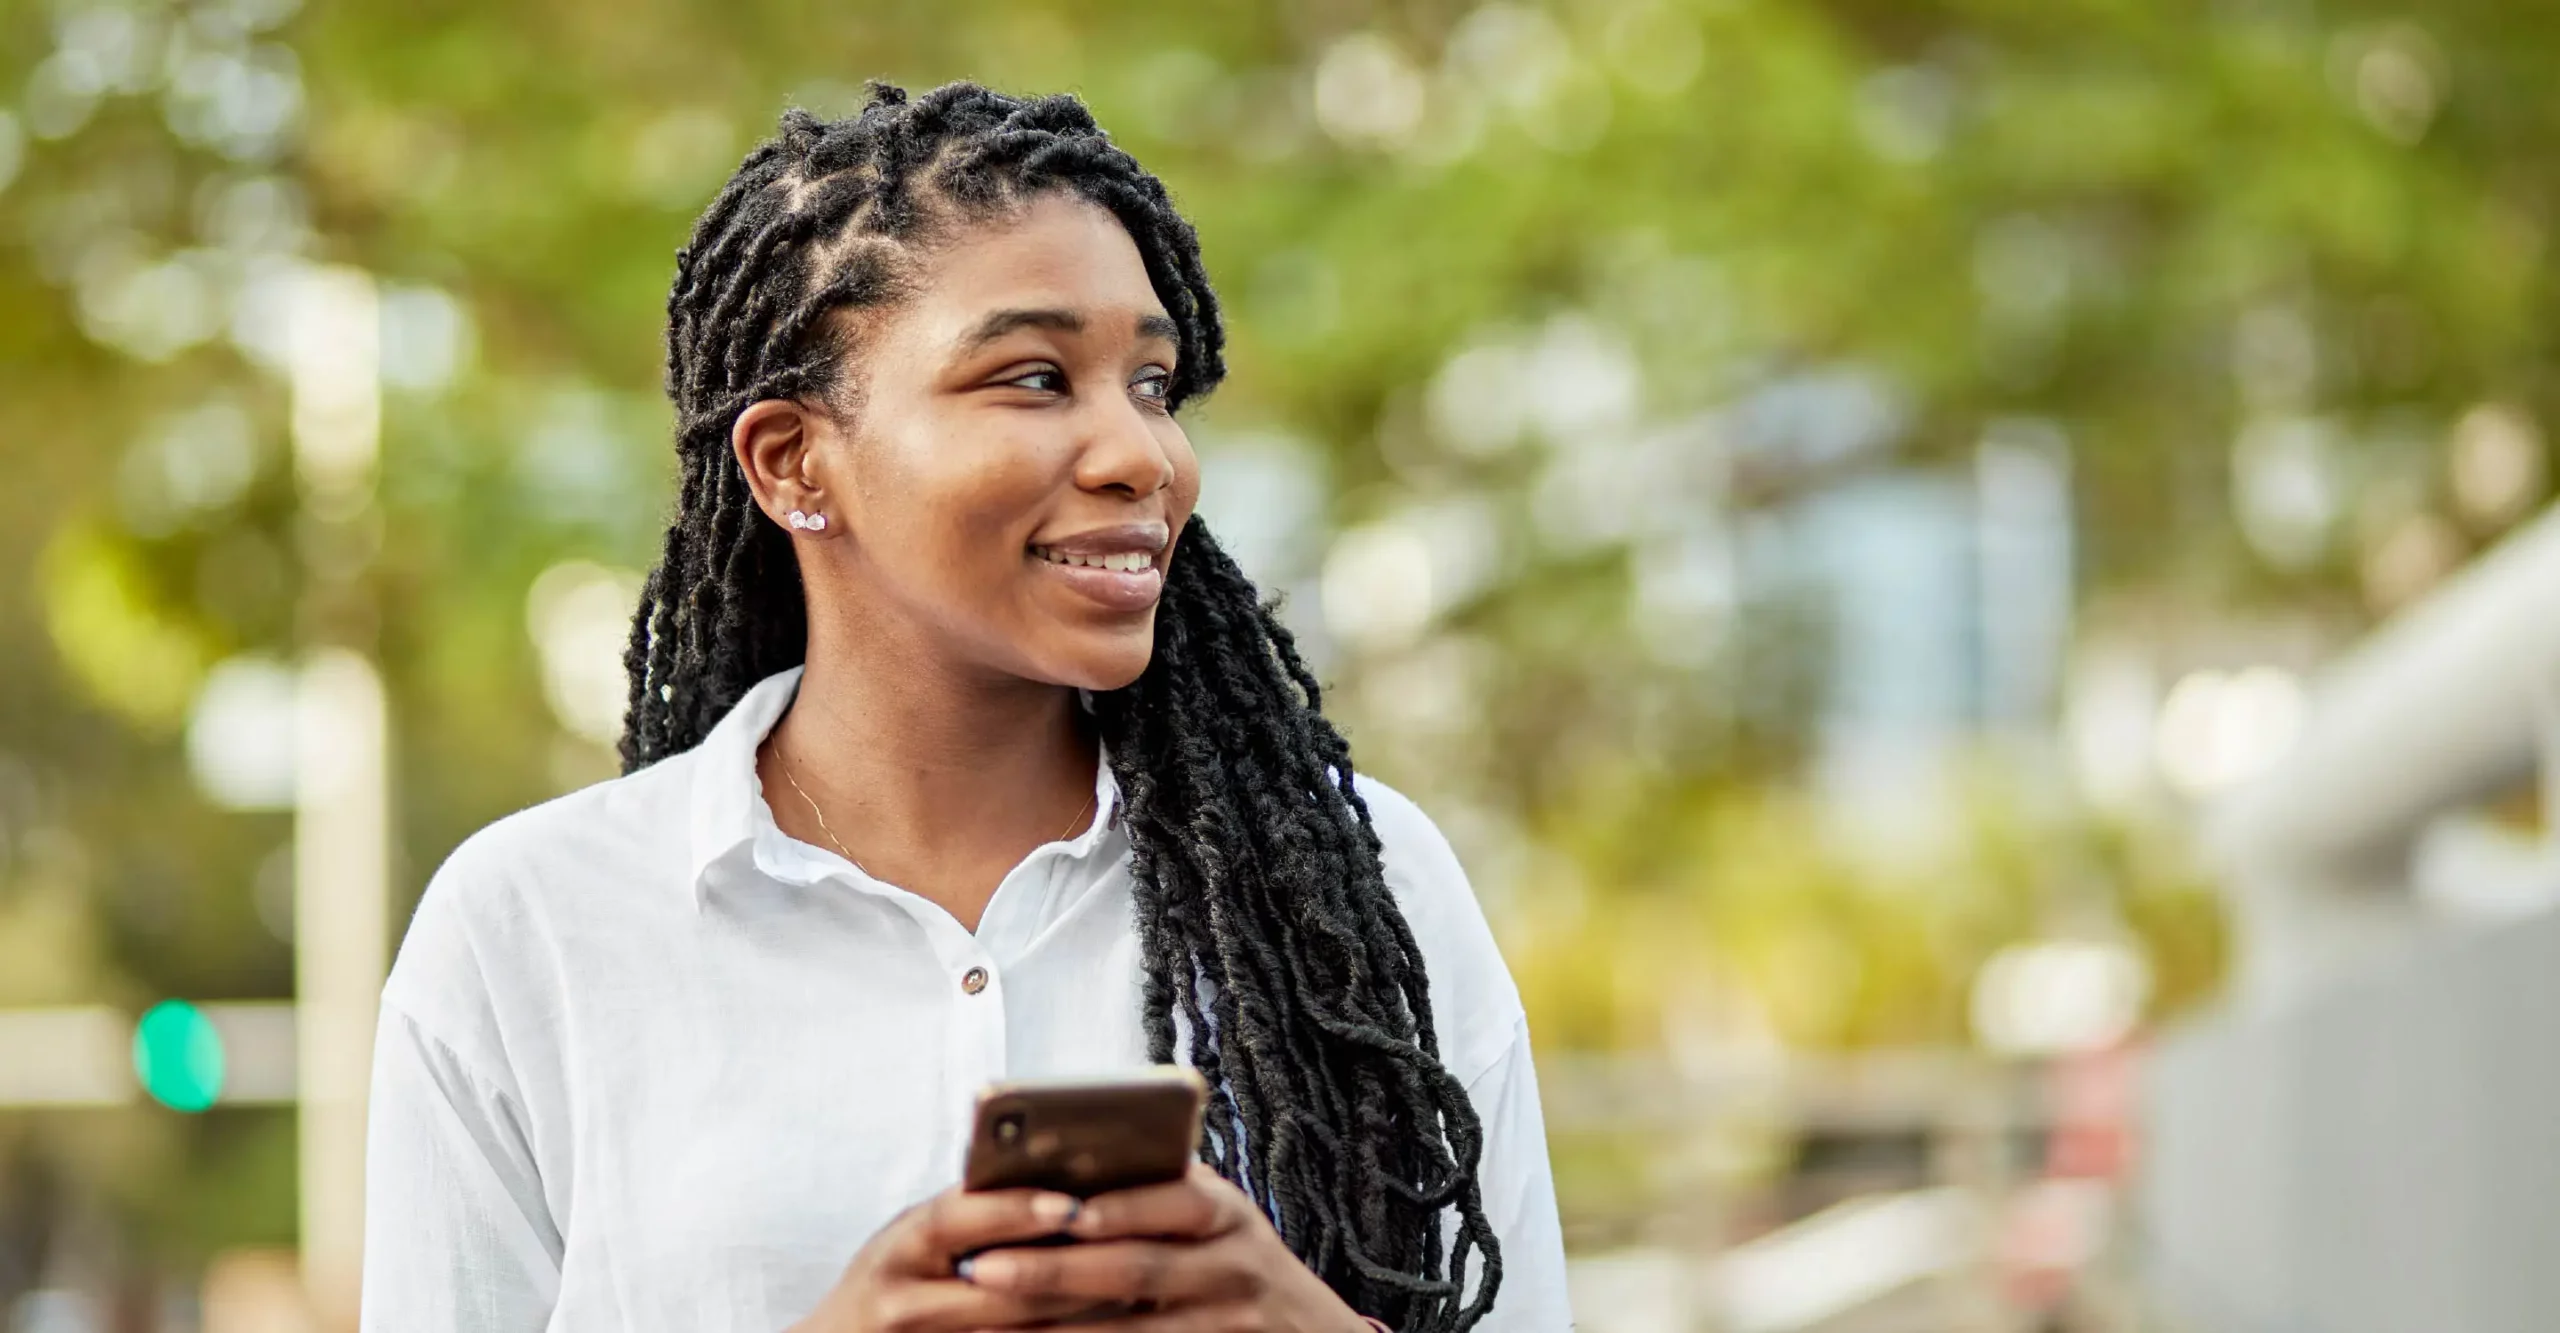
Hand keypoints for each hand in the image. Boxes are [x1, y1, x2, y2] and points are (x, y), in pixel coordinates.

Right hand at [788, 1185, 1109, 1331]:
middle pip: (999, 1285)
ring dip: (1077, 1309)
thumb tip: (1057, 1167)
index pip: (958, 1219)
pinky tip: (1100, 1323)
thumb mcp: (917, 1234)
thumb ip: (971, 1210)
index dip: (1015, 1209)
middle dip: (1069, 1268)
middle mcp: (904, 1299)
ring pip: (1015, 1331)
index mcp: (901, 1245)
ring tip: (1131, 1285)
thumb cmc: (896, 1274)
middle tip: (1130, 1246)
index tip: (1071, 1202)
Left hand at [954, 1163, 1372, 1331]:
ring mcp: (1229, 1322)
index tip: (1054, 1209)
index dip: (1115, 1206)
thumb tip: (1051, 1176)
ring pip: (1131, 1330)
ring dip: (1054, 1328)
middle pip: (1137, 1267)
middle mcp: (1235, 1263)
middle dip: (1054, 1269)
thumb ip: (1154, 1197)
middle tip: (982, 1268)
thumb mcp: (1212, 1220)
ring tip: (987, 1322)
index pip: (1172, 1198)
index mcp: (1225, 1210)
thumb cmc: (1234, 1265)